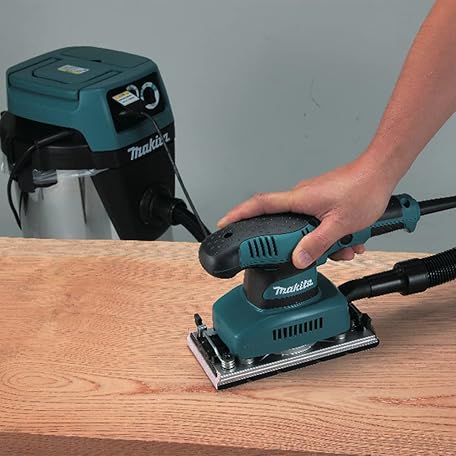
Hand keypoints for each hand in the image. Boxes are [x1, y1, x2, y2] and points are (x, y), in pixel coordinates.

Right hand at [217, 158, 395, 268]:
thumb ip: (318, 243)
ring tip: (345, 245)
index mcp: (300, 198)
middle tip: (308, 255)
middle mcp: (302, 197)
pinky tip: (349, 239)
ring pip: (307, 228)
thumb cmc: (363, 189)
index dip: (239, 214)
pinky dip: (331, 235)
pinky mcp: (322, 202)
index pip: (260, 205)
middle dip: (299, 244)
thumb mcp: (341, 224)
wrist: (381, 172)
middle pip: (285, 225)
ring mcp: (312, 199)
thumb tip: (299, 257)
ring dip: (324, 242)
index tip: (226, 223)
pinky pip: (318, 224)